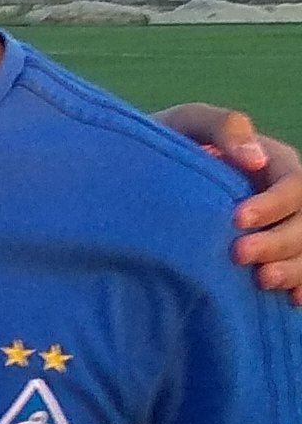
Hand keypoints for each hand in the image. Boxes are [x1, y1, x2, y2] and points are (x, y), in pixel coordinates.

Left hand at [156, 105, 301, 299]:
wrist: (138, 181)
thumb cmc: (166, 145)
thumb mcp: (187, 124)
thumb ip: (222, 127)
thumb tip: (256, 160)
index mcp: (274, 164)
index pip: (294, 184)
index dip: (274, 204)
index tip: (237, 220)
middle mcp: (285, 198)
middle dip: (280, 241)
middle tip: (239, 255)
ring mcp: (282, 227)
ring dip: (295, 268)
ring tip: (262, 281)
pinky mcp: (271, 255)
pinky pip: (301, 270)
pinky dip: (301, 285)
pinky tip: (290, 299)